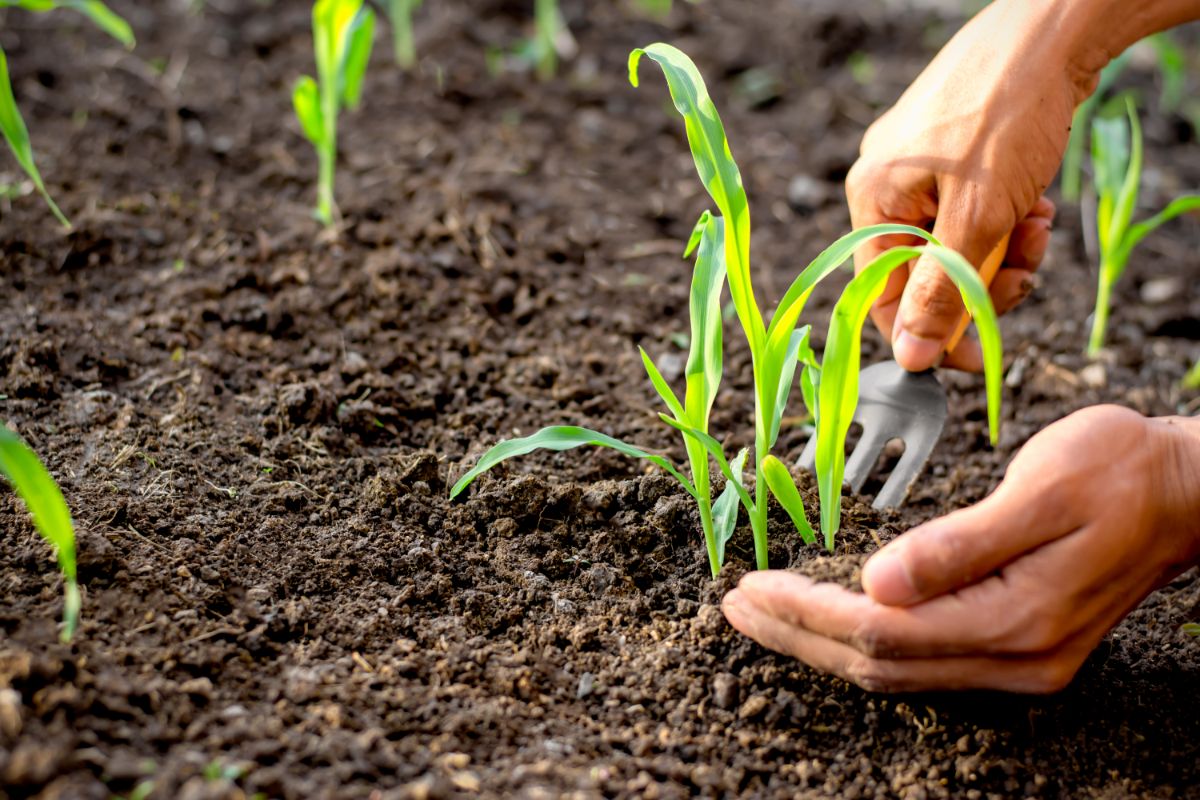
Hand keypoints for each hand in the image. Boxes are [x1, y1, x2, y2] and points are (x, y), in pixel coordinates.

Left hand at [722, 406, 1199, 691]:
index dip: (809, 612)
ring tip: (763, 613)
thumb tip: (877, 581)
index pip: (884, 631)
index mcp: (1018, 617)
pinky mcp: (1019, 650)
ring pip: (897, 671)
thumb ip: (959, 544)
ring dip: (822, 643)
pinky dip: (864, 643)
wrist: (1186, 491)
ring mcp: (1020, 663)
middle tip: (735, 605)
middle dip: (799, 635)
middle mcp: (1016, 657)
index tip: (752, 585)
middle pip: (880, 663)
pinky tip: (829, 621)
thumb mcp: (1041, 489)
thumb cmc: (1117, 471)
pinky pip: (922, 662)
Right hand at [846, 2, 1094, 371]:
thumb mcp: (977, 218)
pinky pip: (970, 210)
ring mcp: (916, 166)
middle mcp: (883, 184)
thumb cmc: (1009, 114)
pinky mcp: (951, 152)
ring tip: (1037, 223)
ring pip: (953, 244)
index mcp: (871, 200)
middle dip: (979, 282)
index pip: (882, 297)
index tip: (978, 355)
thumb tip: (911, 359)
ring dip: (1001, 250)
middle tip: (1025, 272)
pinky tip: (1034, 200)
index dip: (928, 334)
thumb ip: (941, 293)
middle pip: (923, 273)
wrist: (1053, 26)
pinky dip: (1004, 218)